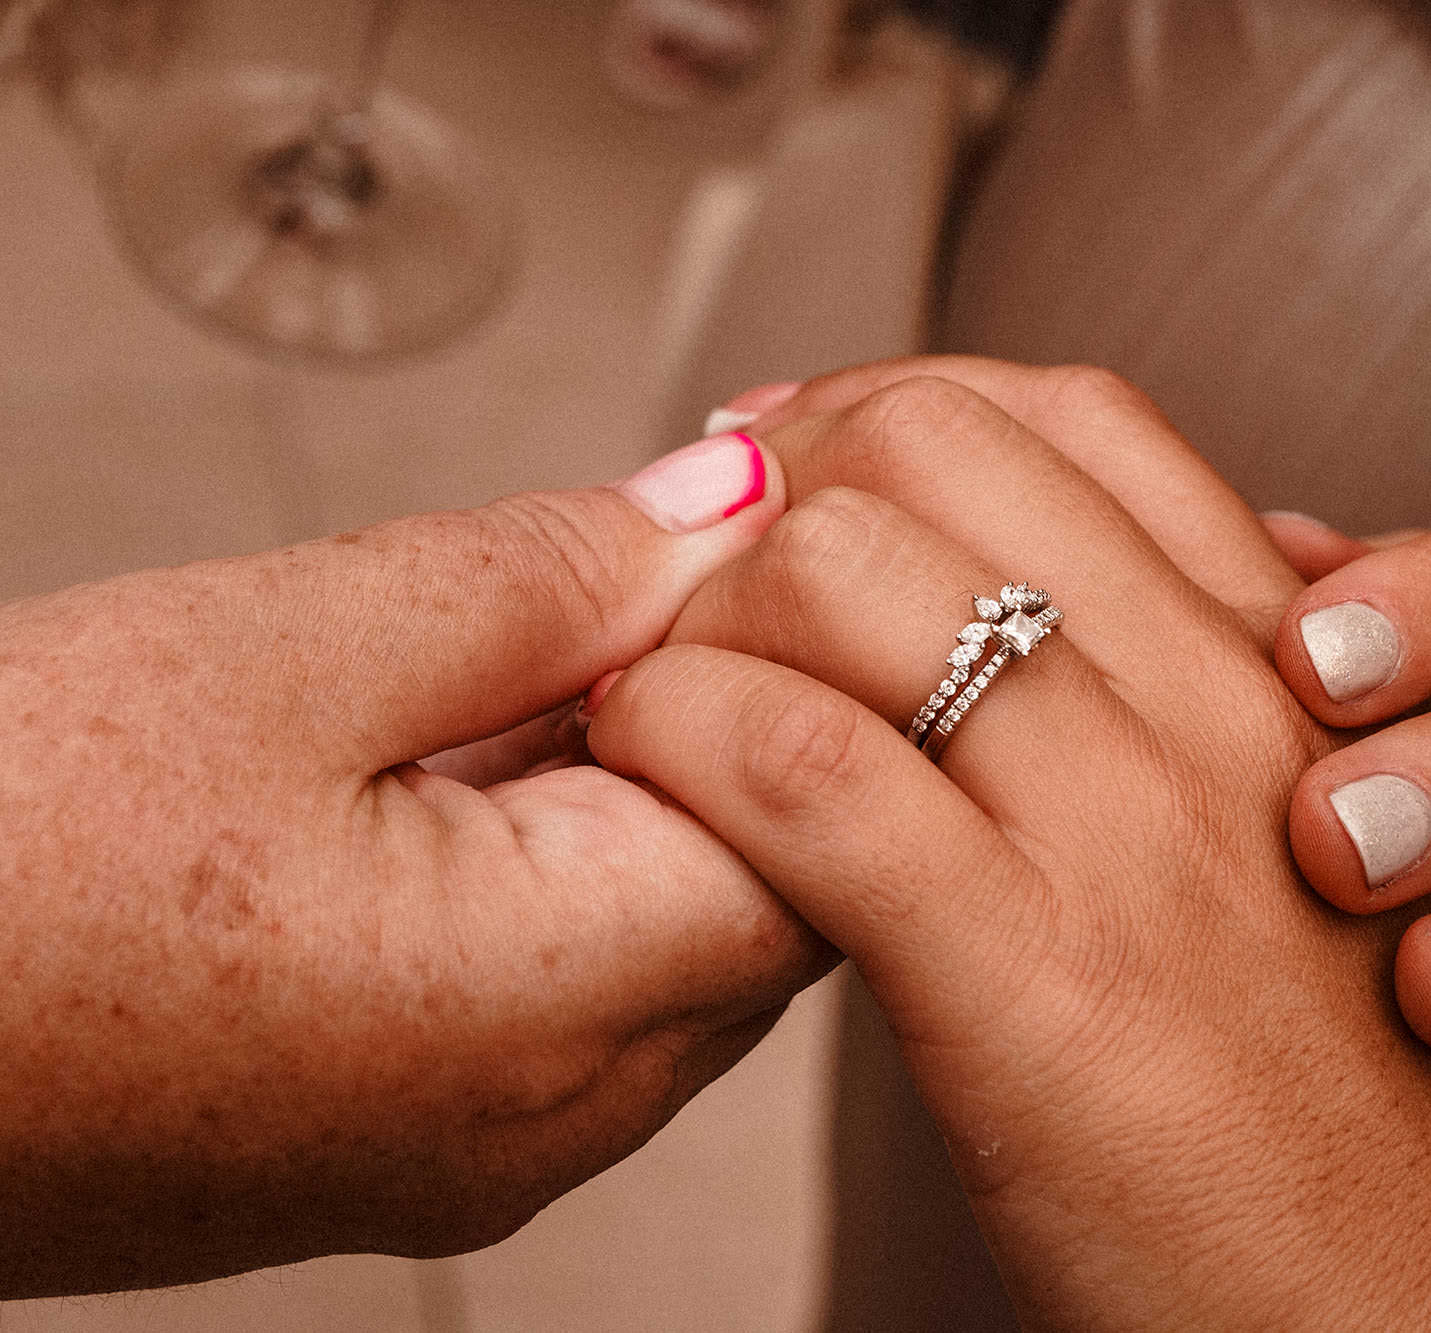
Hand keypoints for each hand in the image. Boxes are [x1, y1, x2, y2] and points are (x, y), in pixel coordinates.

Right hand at [0, 433, 833, 1296]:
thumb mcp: (274, 651)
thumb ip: (544, 577)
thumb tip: (722, 514)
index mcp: (556, 996)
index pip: (838, 821)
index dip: (806, 661)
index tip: (729, 541)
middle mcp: (554, 1110)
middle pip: (774, 883)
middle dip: (732, 712)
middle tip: (629, 573)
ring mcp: (485, 1144)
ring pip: (677, 933)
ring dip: (642, 783)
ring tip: (529, 657)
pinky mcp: (414, 1138)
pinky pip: (574, 988)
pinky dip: (563, 864)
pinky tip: (469, 765)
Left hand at [587, 361, 1430, 1327]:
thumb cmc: (1367, 1114)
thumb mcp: (1332, 852)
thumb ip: (1221, 713)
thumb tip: (1091, 610)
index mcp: (1281, 670)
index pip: (1069, 416)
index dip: (894, 407)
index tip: (794, 471)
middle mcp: (1212, 708)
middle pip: (933, 448)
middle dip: (777, 486)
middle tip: (703, 578)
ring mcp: (1125, 834)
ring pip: (846, 574)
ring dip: (706, 610)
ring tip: (669, 697)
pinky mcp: (1029, 982)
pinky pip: (800, 769)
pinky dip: (682, 740)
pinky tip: (661, 777)